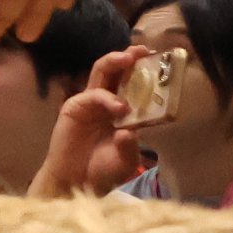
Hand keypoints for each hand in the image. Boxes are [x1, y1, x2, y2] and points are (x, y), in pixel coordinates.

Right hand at [27, 47, 149, 199]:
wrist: (76, 182)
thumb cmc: (102, 171)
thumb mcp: (125, 161)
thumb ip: (129, 147)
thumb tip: (129, 131)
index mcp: (121, 110)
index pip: (132, 84)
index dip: (143, 71)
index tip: (158, 60)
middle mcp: (105, 102)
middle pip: (115, 72)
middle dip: (128, 58)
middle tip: (142, 50)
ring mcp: (89, 103)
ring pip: (100, 74)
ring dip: (114, 63)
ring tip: (128, 58)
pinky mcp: (73, 108)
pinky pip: (91, 96)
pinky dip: (106, 98)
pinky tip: (119, 106)